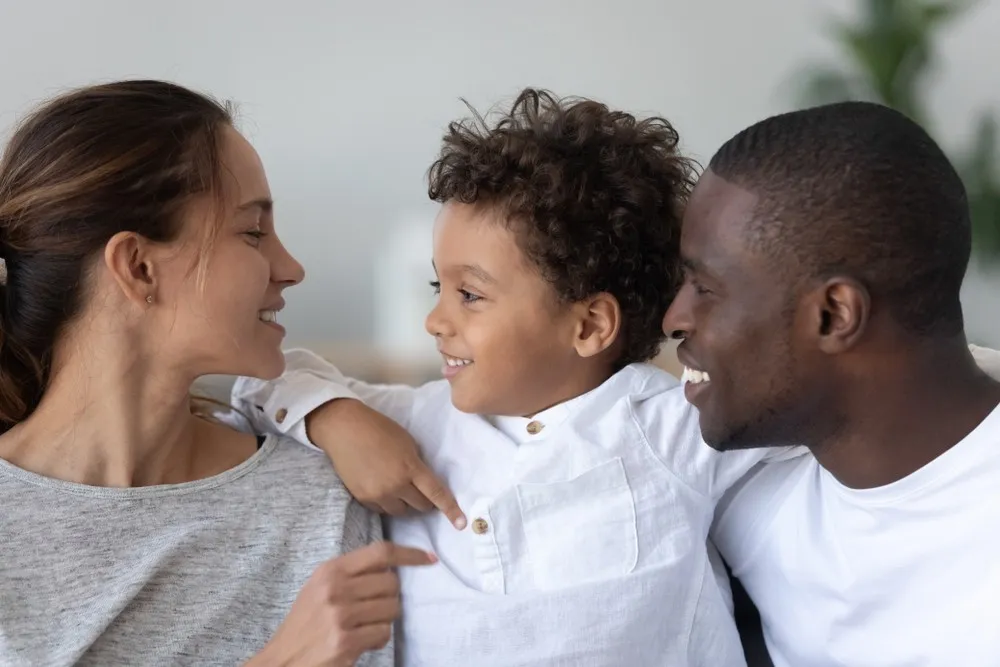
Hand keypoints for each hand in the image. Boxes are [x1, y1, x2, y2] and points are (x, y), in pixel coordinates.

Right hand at [251, 542, 436, 666]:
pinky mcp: (346, 641)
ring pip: (392, 609)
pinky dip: (378, 639)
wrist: (282, 659)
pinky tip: (361, 641)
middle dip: (391, 597)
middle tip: (375, 609)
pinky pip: (383, 633)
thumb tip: (393, 566)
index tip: (429, 559)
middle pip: (391, 582)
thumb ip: (351, 573)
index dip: (409, 554)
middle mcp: (335, 588)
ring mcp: (341, 615)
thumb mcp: (321, 587)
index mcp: (330, 570)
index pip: (380, 552)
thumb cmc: (306, 623)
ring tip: (365, 626)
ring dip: (385, 620)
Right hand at [306, 399, 466, 529]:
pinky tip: (383, 488)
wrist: (344, 430)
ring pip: (401, 512)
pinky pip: (382, 510)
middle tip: (420, 490)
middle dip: (424, 501)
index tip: (461, 524)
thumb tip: (424, 483)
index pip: (436, 493)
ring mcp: (377, 494)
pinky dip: (388, 503)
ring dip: (406, 504)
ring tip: (399, 487)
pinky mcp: (362, 498)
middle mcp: (395, 485)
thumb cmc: (379, 429)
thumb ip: (417, 464)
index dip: (450, 510)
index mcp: (410, 467)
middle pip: (420, 506)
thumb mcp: (407, 442)